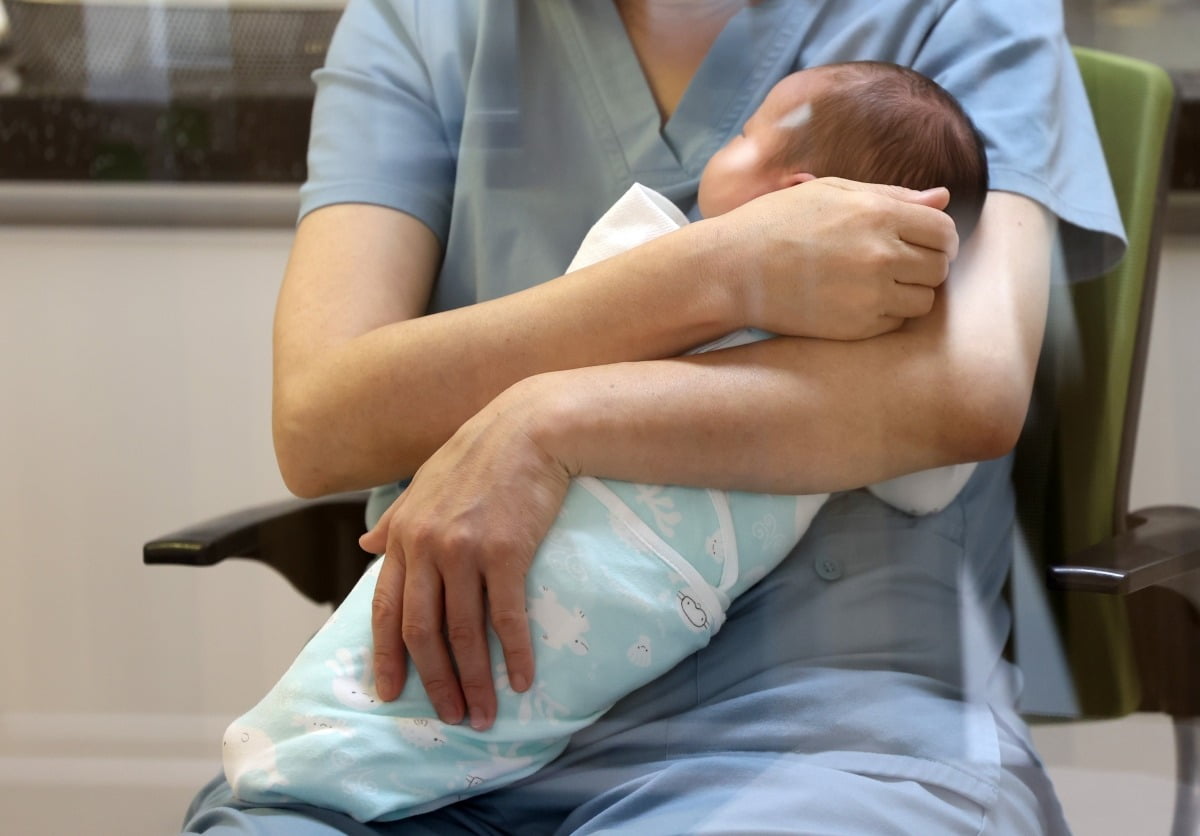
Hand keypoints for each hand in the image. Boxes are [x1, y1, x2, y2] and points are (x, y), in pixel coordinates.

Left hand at [359, 388, 570, 729]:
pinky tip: (522, 680)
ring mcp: (465, 552)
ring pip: (463, 633)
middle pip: (422, 632)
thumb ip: (393, 521)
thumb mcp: (423, 485)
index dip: (385, 656)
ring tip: (484, 715)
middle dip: (433, 682)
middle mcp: (428, 548)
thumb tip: (364, 546)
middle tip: (449, 718)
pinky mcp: (506, 552)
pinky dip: (514, 654)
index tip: (390, 694)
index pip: (384, 609)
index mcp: (404, 536)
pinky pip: (507, 617)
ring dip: (473, 681)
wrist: (528, 428)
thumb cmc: (478, 455)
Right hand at [711, 178, 957, 340]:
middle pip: (940, 266)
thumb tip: (944, 198)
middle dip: (927, 265)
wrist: (733, 269)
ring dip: (911, 292)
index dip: (940, 238)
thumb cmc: (777, 223)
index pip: (944, 230)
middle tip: (900, 265)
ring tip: (879, 285)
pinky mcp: (856, 327)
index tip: (925, 243)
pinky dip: (888, 315)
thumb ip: (892, 196)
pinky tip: (860, 302)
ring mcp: (869, 294)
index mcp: (877, 213)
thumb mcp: (831, 193)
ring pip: (925, 300)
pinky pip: (897, 323)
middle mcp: (880, 254)